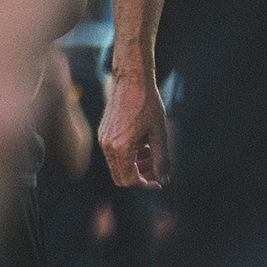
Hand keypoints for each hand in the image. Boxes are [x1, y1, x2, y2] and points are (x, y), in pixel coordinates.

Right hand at [98, 70, 170, 189]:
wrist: (132, 81)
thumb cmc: (147, 104)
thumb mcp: (160, 134)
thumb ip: (162, 160)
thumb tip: (163, 179)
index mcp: (121, 148)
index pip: (129, 181)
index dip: (146, 186)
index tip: (159, 182)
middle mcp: (107, 146)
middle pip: (121, 177)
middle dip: (140, 179)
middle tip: (157, 172)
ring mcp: (103, 140)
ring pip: (117, 167)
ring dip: (135, 168)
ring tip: (152, 157)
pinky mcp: (103, 134)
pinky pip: (114, 155)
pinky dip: (128, 157)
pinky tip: (143, 147)